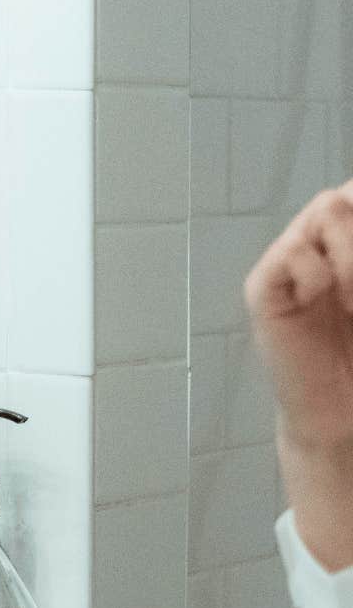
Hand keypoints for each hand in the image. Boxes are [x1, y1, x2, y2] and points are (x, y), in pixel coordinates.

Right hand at [243, 182, 352, 454]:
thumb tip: (348, 207)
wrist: (339, 414)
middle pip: (349, 193)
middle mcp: (323, 241)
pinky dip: (317, 275)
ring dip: (352, 255)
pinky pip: (293, 253)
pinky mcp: (263, 287)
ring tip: (351, 300)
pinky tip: (323, 303)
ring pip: (329, 208)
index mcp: (350, 240)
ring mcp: (291, 259)